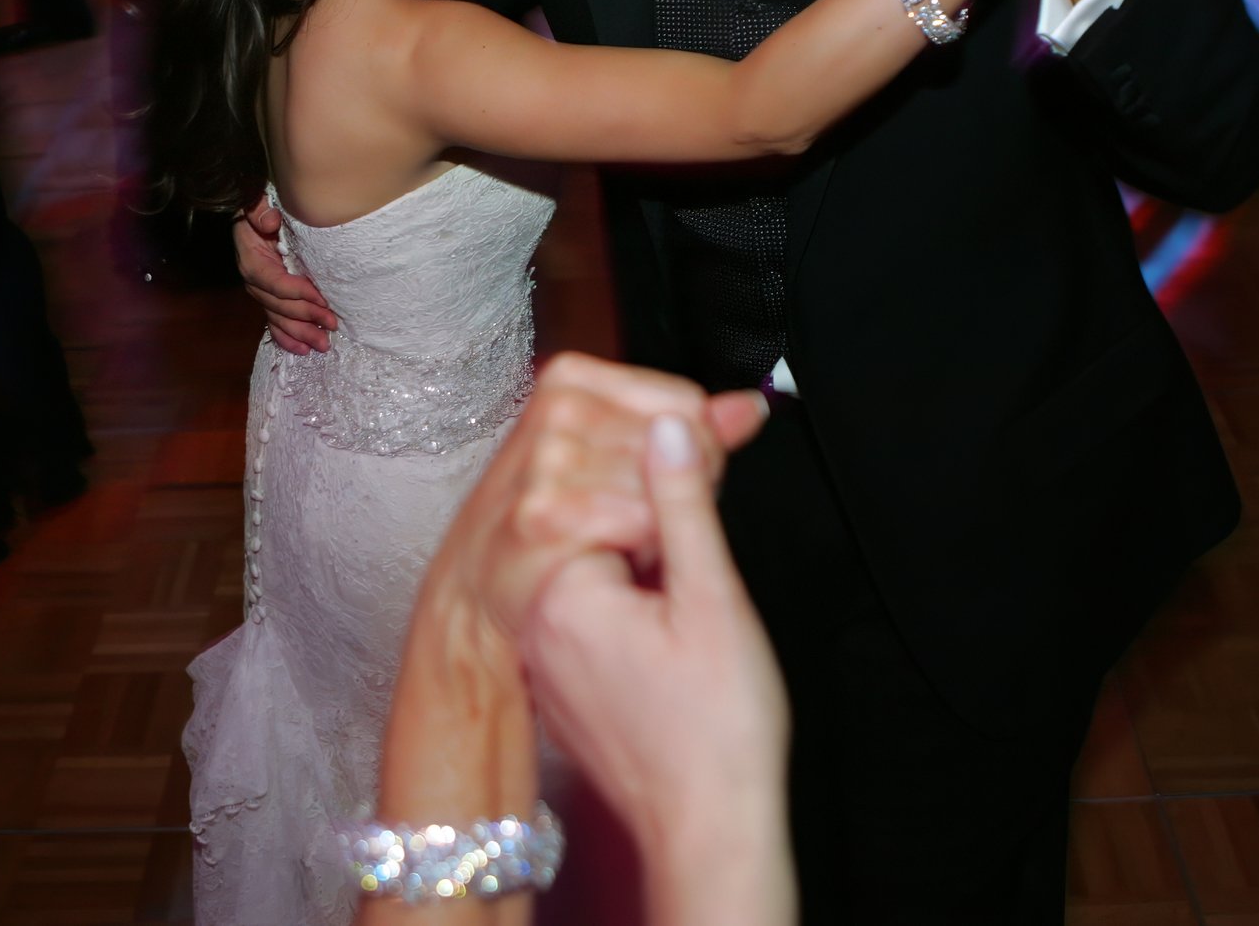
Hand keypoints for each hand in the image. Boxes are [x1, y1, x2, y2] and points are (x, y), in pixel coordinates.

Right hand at [235, 193, 336, 352]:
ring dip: (301, 333)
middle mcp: (254, 280)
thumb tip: (270, 221)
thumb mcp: (257, 202)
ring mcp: (262, 291)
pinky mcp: (270, 297)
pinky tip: (302, 349)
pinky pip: (275, 322)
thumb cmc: (260, 207)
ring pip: (279, 318)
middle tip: (331, 324)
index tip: (321, 297)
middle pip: (279, 305)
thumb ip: (260, 210)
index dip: (297, 292)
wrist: (253, 213)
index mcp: (252, 259)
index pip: (274, 282)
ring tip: (322, 345)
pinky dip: (288, 337)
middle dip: (306, 316)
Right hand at [422, 354, 768, 656]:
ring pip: (662, 485)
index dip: (693, 452)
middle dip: (675, 492)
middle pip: (678, 445)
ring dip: (657, 527)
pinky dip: (637, 551)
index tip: (663, 477)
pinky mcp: (546, 513)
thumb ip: (692, 431)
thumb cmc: (557, 517)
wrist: (489, 581)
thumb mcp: (622, 458)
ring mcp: (547, 460)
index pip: (686, 403)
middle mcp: (556, 411)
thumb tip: (749, 408)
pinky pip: (639, 523)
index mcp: (569, 379)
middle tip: (634, 518)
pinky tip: (609, 558)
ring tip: (617, 538)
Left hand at [523, 412, 794, 925]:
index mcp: (563, 587)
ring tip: (696, 597)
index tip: (714, 481)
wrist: (709, 831)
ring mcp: (551, 649)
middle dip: (660, 510)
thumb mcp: (713, 597)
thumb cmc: (718, 732)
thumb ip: (684, 504)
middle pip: (594, 512)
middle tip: (709, 550)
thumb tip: (671, 427)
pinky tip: (676, 622)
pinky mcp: (568, 674)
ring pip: (598, 556)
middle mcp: (541, 614)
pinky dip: (638, 593)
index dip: (670, 474)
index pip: (603, 480)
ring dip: (652, 550)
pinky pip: (597, 602)